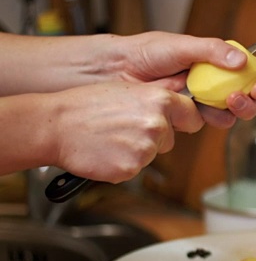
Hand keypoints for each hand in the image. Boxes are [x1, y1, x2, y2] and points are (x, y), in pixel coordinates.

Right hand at [51, 82, 202, 182]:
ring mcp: (145, 149)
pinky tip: (106, 151)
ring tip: (111, 137)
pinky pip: (135, 168)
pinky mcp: (131, 168)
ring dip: (136, 150)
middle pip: (170, 139)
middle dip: (154, 137)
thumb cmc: (87, 107)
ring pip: (152, 154)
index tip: (181, 123)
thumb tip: (179, 109)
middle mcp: (156, 124)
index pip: (193, 116)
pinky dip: (122, 164)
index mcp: (159, 101)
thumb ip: (157, 102)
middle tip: (125, 128)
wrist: (56, 126)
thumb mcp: (128, 91)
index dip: (185, 121)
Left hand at [115, 32, 255, 126]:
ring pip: (227, 115)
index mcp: (217, 62)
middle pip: (245, 98)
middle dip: (248, 102)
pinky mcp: (185, 117)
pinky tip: (191, 108)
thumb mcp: (182, 45)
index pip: (250, 72)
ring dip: (228, 113)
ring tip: (217, 104)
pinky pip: (202, 124)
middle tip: (237, 98)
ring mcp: (199, 101)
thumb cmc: (145, 52)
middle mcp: (212, 83)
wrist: (116, 71)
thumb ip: (213, 51)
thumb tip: (241, 61)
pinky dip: (201, 119)